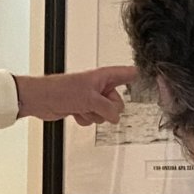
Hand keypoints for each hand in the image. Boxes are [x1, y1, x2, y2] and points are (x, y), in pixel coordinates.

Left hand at [14, 67, 137, 127]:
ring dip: (94, 115)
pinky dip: (85, 119)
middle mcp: (99, 86)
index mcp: (103, 77)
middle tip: (96, 106)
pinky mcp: (83, 108)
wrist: (39, 100)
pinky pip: (93, 119)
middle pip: (118, 102)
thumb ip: (107, 109)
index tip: (154, 81)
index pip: (128, 74)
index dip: (139, 78)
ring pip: (105, 114)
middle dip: (108, 109)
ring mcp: (91, 98)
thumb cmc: (60, 90)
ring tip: (82, 108)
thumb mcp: (89, 99)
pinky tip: (76, 113)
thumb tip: (116, 118)